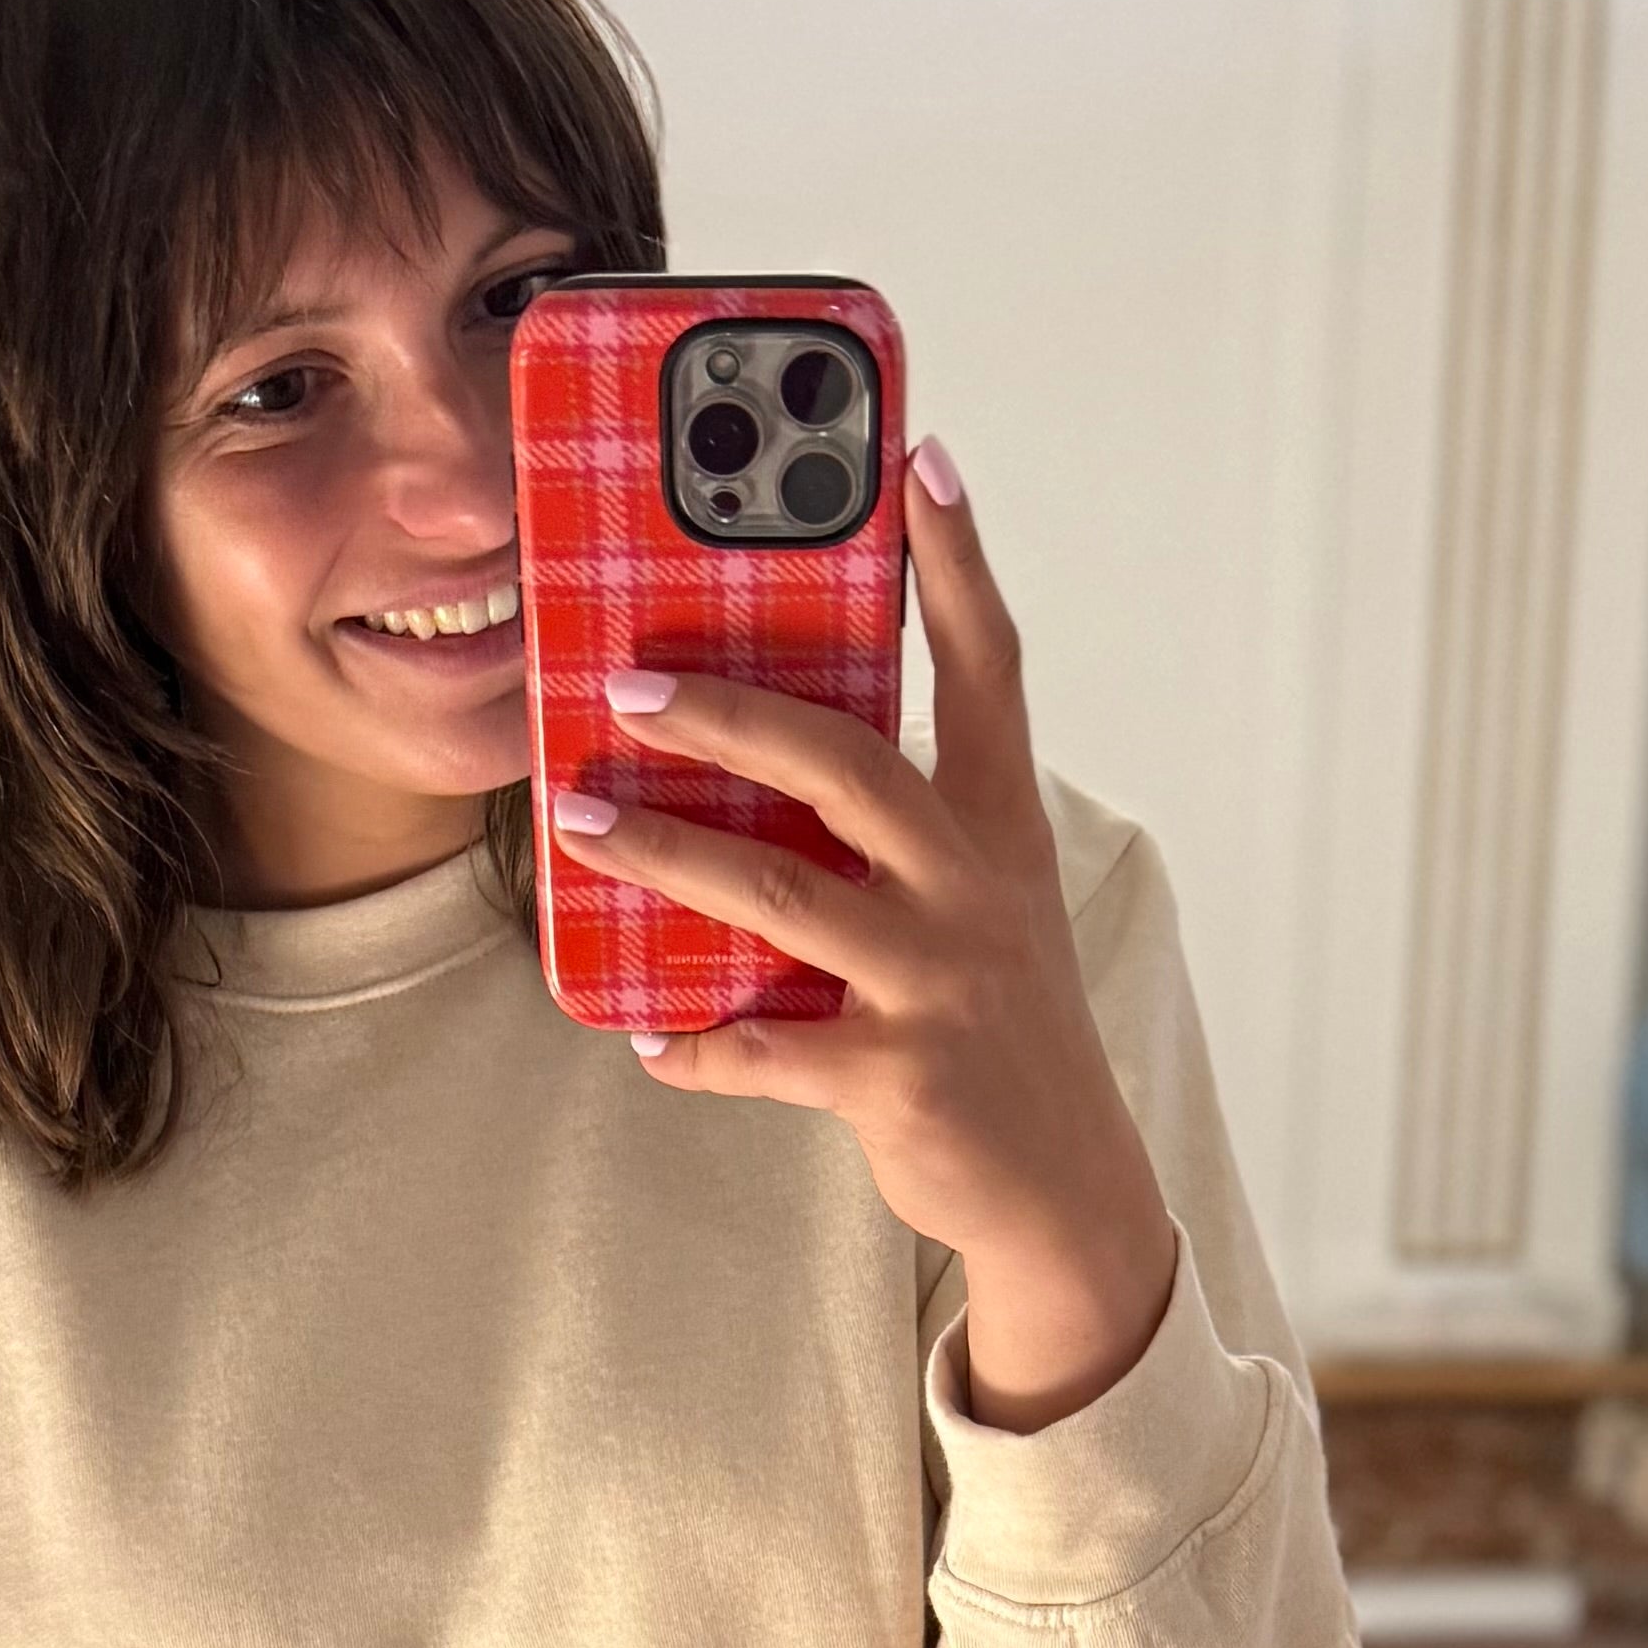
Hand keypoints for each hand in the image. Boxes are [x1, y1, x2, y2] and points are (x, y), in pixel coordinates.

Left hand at [548, 437, 1178, 1425]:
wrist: (1067, 1189)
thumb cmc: (995, 1022)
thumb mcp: (977, 904)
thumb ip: (896, 825)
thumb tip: (758, 749)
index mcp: (999, 826)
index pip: (989, 667)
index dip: (955, 562)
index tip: (919, 457)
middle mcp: (976, 888)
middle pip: (851, 764)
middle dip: (733, 714)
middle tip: (629, 684)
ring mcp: (939, 982)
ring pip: (783, 897)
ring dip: (668, 856)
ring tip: (580, 821)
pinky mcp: (900, 1077)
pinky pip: (772, 1050)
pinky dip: (699, 1047)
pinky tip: (645, 1036)